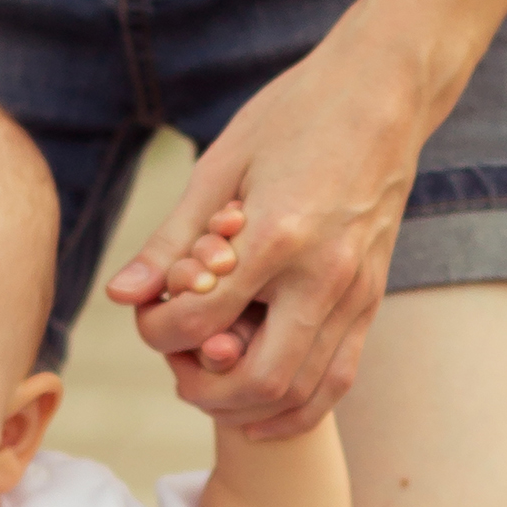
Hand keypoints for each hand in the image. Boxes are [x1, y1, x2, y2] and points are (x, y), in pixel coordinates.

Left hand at [108, 26, 430, 441]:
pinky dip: (297, 409)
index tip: (147, 314)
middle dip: (201, 388)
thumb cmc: (294, 116)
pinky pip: (339, 378)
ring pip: (301, 391)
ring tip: (209, 387)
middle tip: (175, 365)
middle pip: (256, 378)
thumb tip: (122, 295)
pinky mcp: (372, 298)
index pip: (200, 320)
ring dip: (245, 407)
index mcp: (278, 235)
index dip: (157, 331)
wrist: (383, 93)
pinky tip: (260, 413)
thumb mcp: (219, 166)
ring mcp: (356, 292)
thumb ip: (172, 240)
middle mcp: (324, 274)